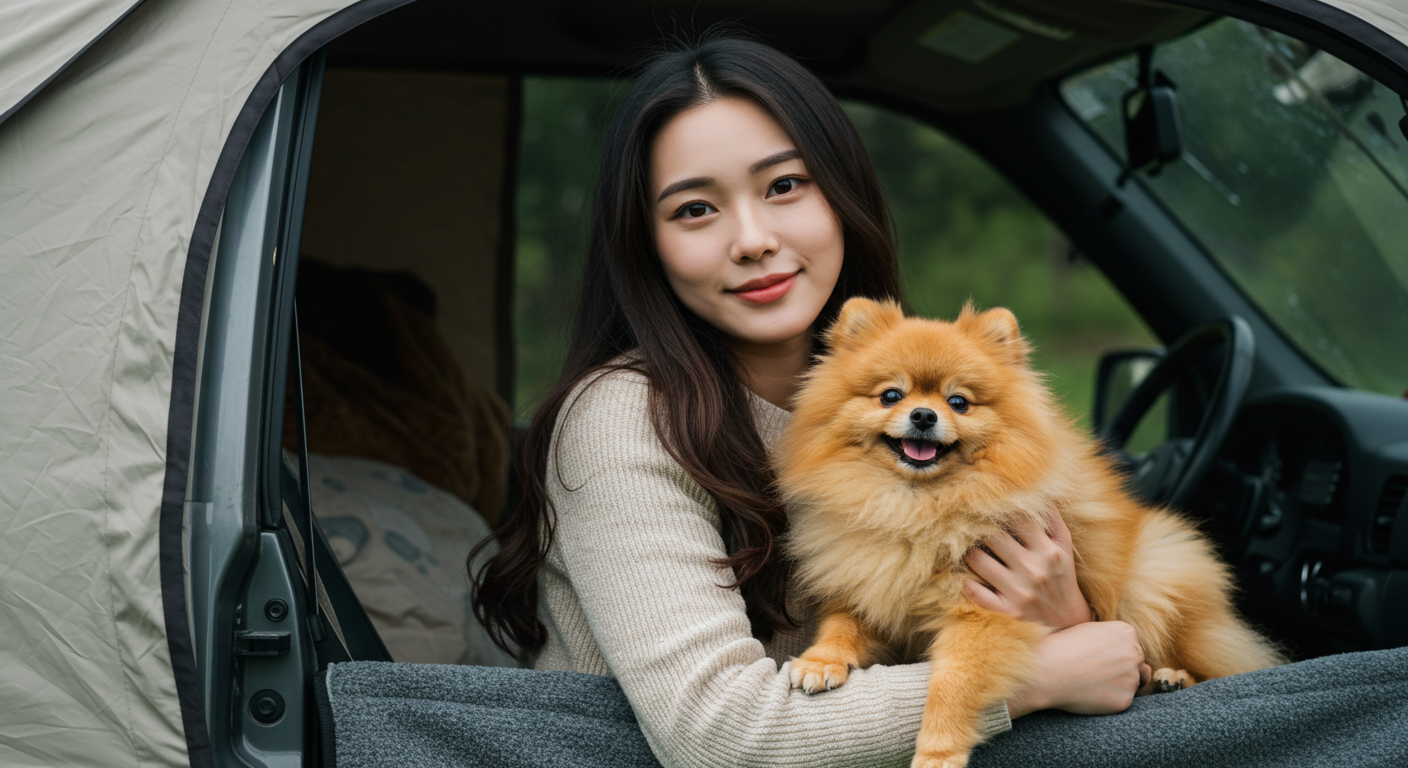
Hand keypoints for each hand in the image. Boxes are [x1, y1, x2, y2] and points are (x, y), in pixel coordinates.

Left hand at [963, 506, 1090, 628]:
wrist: (1068, 621)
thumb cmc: (1062, 576)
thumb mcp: (1064, 546)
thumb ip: (1052, 518)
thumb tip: (1038, 490)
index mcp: (1047, 551)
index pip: (1017, 518)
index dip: (999, 508)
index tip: (988, 505)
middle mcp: (1033, 570)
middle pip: (992, 536)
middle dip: (980, 528)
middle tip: (972, 525)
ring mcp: (1017, 592)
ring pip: (977, 559)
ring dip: (971, 552)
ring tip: (974, 550)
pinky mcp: (1005, 612)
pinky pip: (973, 591)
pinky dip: (967, 583)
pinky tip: (970, 577)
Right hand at [1007, 621, 1151, 716]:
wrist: (1045, 670)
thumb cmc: (1061, 648)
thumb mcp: (1088, 631)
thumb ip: (1112, 640)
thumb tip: (1135, 661)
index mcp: (1126, 632)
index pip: (1131, 645)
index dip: (1112, 653)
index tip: (1095, 657)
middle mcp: (1135, 653)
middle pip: (1136, 663)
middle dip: (1120, 668)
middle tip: (1093, 671)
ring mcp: (1132, 677)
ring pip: (1131, 683)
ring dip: (1117, 684)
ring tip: (1090, 681)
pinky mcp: (1125, 700)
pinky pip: (1121, 700)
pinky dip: (1108, 699)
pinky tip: (1089, 693)